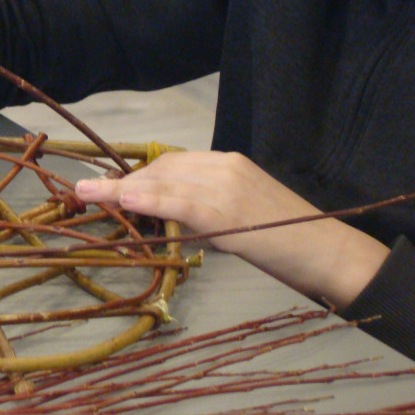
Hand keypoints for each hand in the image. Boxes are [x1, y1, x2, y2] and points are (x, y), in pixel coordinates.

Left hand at [75, 150, 388, 308]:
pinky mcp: (228, 211)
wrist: (328, 251)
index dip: (136, 176)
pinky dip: (147, 200)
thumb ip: (205, 208)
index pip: (171, 163)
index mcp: (227, 163)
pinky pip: (179, 202)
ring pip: (163, 182)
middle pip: (161, 169)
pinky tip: (122, 200)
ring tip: (87, 194)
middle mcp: (224, 166)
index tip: (108, 186)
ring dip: (119, 190)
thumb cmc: (285, 238)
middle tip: (90, 193)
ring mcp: (226, 186)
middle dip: (122, 182)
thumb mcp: (239, 213)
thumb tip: (165, 218)